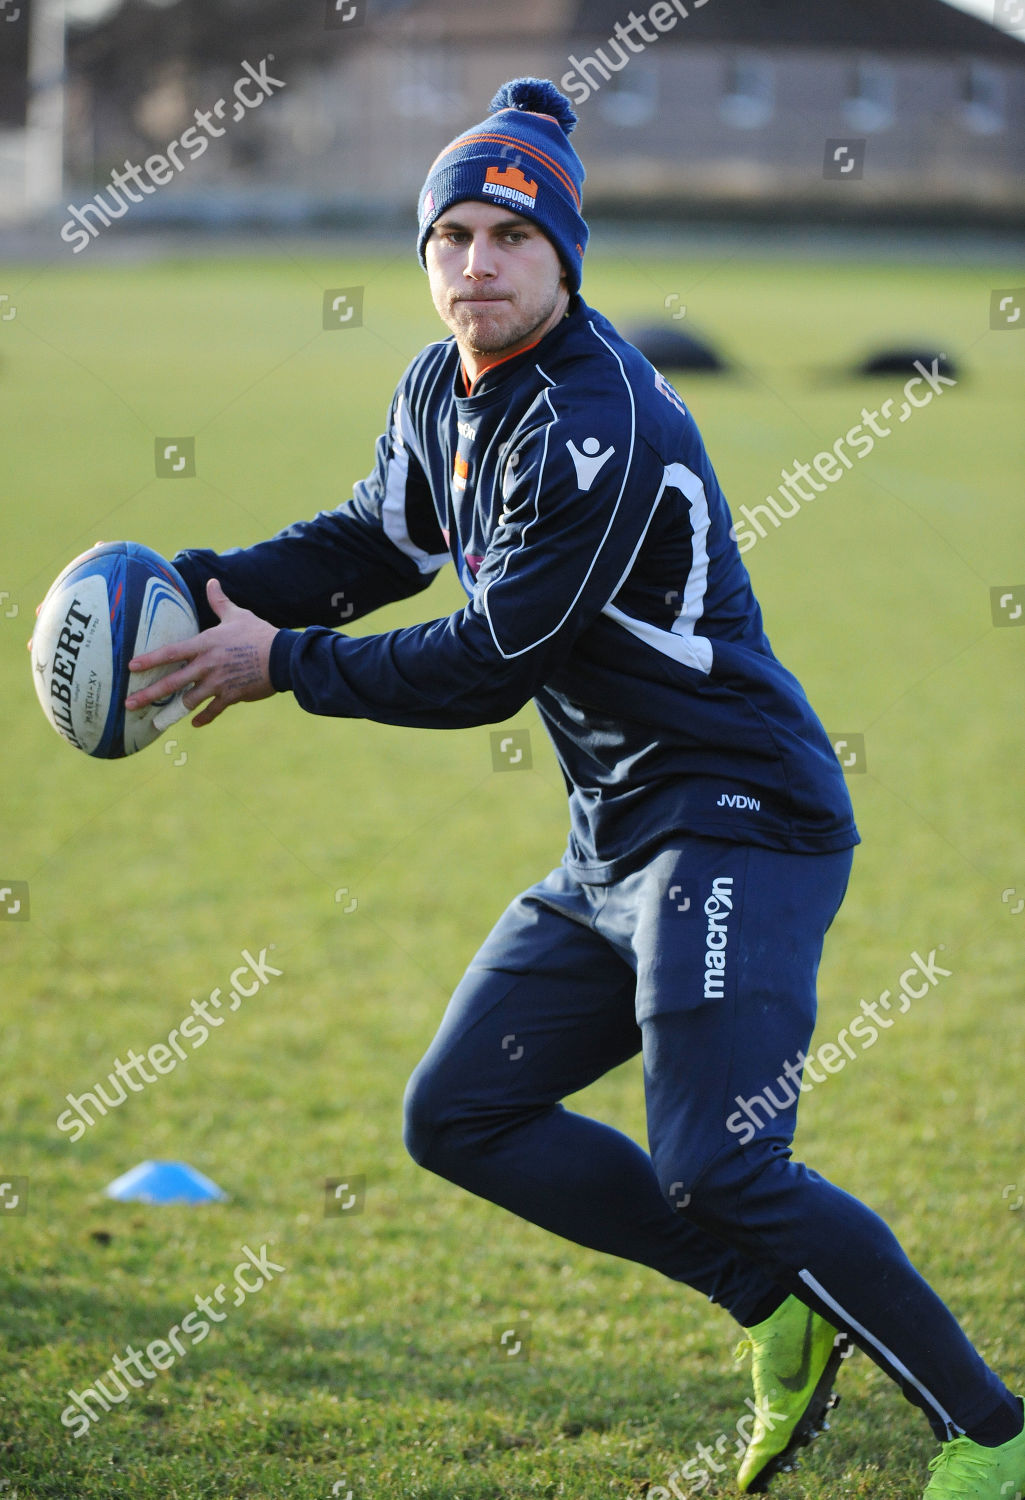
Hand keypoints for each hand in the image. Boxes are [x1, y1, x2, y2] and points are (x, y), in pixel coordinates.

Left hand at [126, 578, 277, 728]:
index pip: (171, 652)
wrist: (282, 657)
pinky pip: (213, 710)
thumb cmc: (259, 633)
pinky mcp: (232, 696)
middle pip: (173, 682)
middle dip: (149, 694)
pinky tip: (194, 722)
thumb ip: (220, 602)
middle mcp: (207, 665)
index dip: (150, 659)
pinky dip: (203, 717)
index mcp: (206, 644)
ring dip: (171, 712)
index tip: (131, 667)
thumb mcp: (238, 615)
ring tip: (156, 722)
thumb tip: (211, 582)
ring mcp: (218, 683)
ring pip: (189, 700)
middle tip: (129, 703)